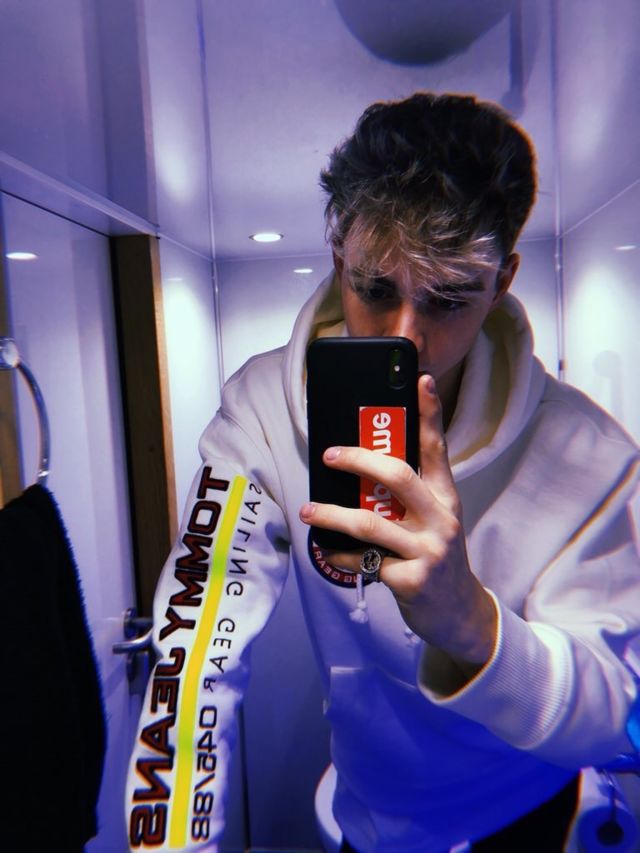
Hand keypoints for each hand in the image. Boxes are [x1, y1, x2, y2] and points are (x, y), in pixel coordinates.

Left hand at [300, 374, 496, 672]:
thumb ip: (408, 496)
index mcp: (445, 497)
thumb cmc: (435, 555)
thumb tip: (361, 467)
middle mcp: (441, 519)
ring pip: (371, 523)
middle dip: (359, 459)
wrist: (459, 612)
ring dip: (333, 514)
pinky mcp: (412, 580)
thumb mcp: (433, 520)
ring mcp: (428, 550)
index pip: (438, 447)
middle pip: (398, 476)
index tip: (420, 378)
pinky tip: (327, 551)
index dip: (430, 412)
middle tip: (329, 454)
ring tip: (308, 510)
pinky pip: (365, 562)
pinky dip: (341, 556)